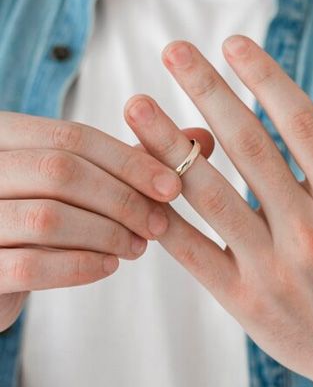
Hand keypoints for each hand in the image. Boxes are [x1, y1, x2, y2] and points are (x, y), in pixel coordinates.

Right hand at [0, 112, 186, 327]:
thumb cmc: (39, 216)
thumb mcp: (78, 181)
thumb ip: (131, 161)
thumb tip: (202, 140)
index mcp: (1, 137)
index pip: (74, 137)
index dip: (131, 161)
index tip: (175, 187)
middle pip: (62, 171)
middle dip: (123, 199)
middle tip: (160, 224)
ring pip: (48, 218)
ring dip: (107, 233)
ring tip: (137, 246)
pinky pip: (30, 265)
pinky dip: (80, 266)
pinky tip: (107, 266)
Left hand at [124, 36, 312, 385]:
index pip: (302, 125)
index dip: (266, 79)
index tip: (236, 43)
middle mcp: (311, 234)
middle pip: (248, 148)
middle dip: (207, 91)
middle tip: (173, 48)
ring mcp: (273, 269)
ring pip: (209, 196)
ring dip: (167, 145)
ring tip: (134, 104)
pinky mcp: (243, 302)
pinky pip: (193, 252)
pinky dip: (162, 215)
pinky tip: (136, 179)